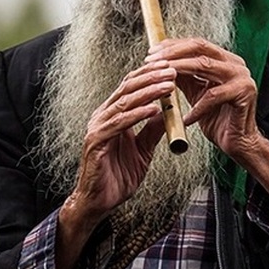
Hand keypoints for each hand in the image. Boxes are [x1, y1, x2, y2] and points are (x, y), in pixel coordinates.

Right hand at [63, 61, 172, 228]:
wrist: (98, 201)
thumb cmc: (117, 176)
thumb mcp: (142, 150)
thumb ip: (151, 131)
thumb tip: (166, 113)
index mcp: (111, 116)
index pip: (129, 88)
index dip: (149, 75)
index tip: (170, 67)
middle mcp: (102, 117)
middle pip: (127, 89)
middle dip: (151, 77)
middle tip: (172, 70)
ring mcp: (97, 128)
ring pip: (124, 103)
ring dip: (148, 92)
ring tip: (168, 85)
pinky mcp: (96, 142)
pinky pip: (118, 124)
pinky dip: (137, 115)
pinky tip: (153, 109)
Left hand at [147, 38, 260, 158]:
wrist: (236, 141)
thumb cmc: (215, 117)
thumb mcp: (194, 91)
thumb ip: (182, 75)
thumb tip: (160, 61)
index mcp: (225, 60)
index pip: (196, 44)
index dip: (173, 46)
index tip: (152, 53)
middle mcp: (235, 64)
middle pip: (200, 47)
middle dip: (172, 53)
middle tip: (152, 61)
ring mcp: (242, 77)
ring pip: (205, 65)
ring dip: (179, 70)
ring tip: (161, 79)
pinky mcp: (245, 93)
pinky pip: (213, 96)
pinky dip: (196, 107)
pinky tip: (184, 117)